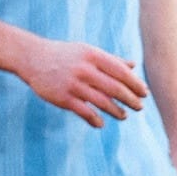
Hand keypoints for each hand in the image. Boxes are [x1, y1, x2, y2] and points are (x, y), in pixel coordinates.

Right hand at [16, 37, 147, 128]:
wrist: (32, 57)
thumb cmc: (65, 55)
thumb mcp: (88, 52)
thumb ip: (110, 60)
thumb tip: (133, 66)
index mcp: (93, 55)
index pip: (121, 72)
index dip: (135, 84)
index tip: (144, 93)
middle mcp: (84, 69)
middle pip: (115, 88)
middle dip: (131, 99)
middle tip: (139, 107)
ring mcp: (73, 84)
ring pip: (102, 102)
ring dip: (116, 111)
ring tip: (124, 116)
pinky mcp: (62, 98)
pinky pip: (84, 112)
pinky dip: (95, 120)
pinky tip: (101, 123)